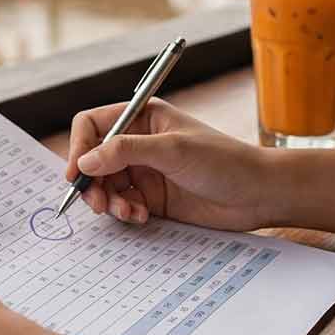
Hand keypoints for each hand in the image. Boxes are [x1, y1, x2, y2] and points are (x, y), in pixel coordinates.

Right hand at [64, 97, 275, 230]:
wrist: (257, 194)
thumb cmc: (223, 161)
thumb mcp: (172, 150)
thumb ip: (125, 152)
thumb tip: (84, 162)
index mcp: (143, 117)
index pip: (93, 125)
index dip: (79, 147)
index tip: (76, 174)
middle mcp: (139, 142)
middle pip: (93, 159)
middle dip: (92, 182)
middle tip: (98, 203)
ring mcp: (145, 171)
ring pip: (105, 186)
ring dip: (109, 201)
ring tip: (129, 212)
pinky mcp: (152, 198)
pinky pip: (122, 205)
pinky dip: (124, 213)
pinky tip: (142, 216)